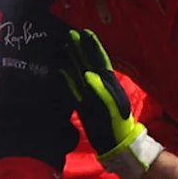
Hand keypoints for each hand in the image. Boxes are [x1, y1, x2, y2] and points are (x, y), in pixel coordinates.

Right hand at [60, 30, 147, 163]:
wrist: (117, 145)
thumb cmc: (116, 127)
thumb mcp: (110, 109)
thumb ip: (100, 92)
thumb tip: (87, 75)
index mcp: (107, 84)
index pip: (98, 62)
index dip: (91, 48)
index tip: (83, 33)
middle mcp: (98, 86)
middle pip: (88, 63)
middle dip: (80, 49)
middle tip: (70, 34)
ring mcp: (90, 94)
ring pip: (80, 73)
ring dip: (73, 60)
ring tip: (65, 47)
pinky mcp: (83, 104)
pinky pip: (73, 87)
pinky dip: (67, 78)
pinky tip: (60, 71)